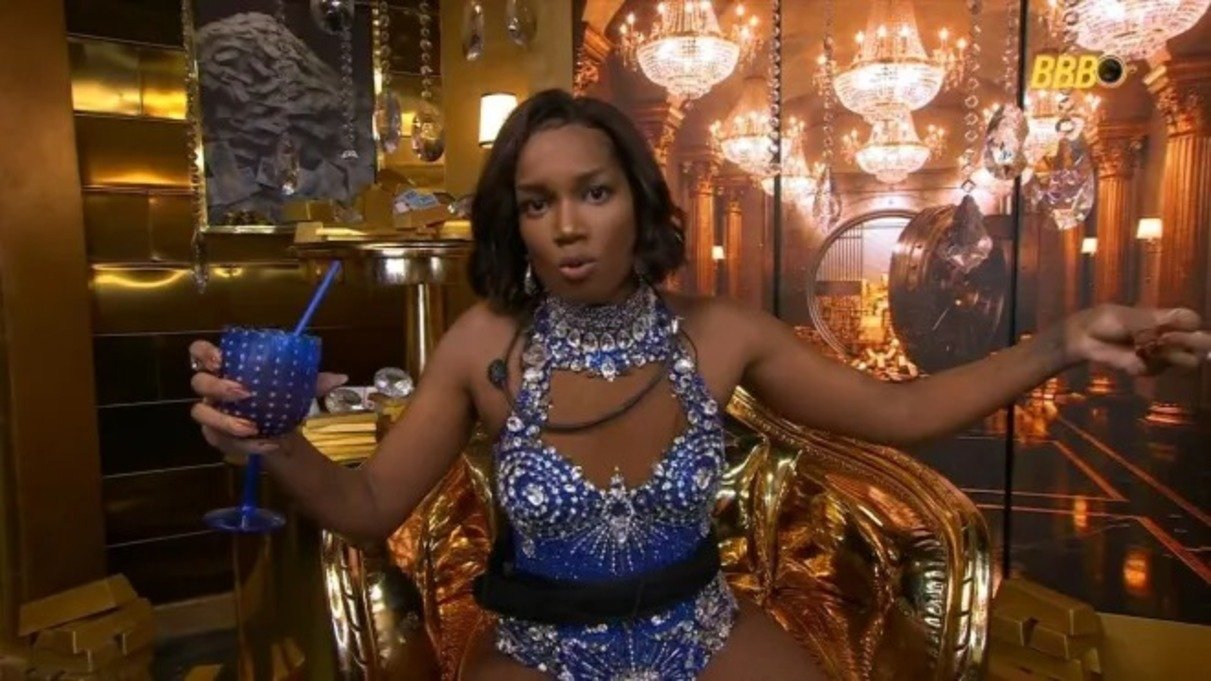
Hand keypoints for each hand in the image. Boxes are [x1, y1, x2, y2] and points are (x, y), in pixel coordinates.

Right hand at [188, 340, 347, 458]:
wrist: (279, 428)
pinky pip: (220, 441)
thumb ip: (314, 381)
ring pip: (201, 414)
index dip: (204, 353)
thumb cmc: (280, 398)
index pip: (199, 352)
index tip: (221, 359)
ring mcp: (211, 413)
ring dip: (225, 420)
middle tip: (244, 392)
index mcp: (227, 368)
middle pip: (198, 382)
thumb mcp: (297, 388)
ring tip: (251, 426)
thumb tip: (341, 377)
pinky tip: (266, 444)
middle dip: (218, 387)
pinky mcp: (217, 437)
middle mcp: (212, 389)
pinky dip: (244, 444)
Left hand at [1062, 305, 1206, 374]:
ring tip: (1145, 348)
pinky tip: (1133, 357)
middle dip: (1191, 344)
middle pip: (1197, 343)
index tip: (1183, 328)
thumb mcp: (1127, 317)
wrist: (1084, 339)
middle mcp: (1167, 336)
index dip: (1192, 325)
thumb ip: (1150, 322)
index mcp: (1164, 318)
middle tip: (1168, 341)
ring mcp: (1159, 354)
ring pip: (1182, 360)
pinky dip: (1148, 364)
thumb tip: (1170, 328)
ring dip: (1168, 355)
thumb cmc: (1105, 320)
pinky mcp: (1148, 368)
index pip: (1192, 321)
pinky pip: (1158, 369)